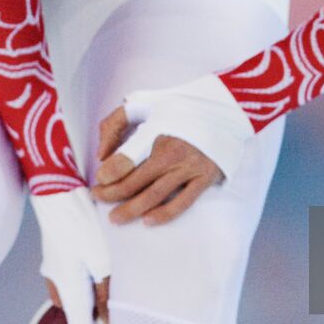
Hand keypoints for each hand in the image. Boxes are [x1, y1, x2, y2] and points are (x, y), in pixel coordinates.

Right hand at [28, 187, 110, 323]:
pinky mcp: (55, 257)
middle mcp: (57, 284)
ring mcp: (53, 270)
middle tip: (115, 304)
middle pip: (76, 312)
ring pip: (73, 294)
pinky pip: (69, 278)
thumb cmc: (82, 227)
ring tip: (109, 281)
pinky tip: (96, 264)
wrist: (59, 195)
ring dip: (89, 294)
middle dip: (94, 314)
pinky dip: (83, 279)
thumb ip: (104, 295)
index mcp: (67, 290)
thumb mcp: (101, 262)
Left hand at [90, 74, 254, 223]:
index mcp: (157, 130)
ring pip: (154, 196)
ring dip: (131, 210)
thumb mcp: (143, 102)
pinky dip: (164, 214)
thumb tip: (102, 155)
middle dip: (111, 194)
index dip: (108, 174)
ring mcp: (190, 167)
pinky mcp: (205, 178)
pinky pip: (183, 202)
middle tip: (98, 198)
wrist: (224, 107)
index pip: (126, 159)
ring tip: (115, 218)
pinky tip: (147, 220)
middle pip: (135, 182)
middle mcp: (173, 152)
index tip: (99, 180)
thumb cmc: (179, 105)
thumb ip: (115, 123)